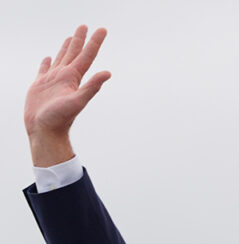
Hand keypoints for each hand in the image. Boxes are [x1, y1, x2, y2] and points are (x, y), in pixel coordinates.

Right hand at [24, 26, 110, 166]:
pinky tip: (48, 57)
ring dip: (66, 48)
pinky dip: (46, 62)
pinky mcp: (40, 85)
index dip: (95, 42)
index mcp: (74, 77)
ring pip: (60, 58)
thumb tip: (108, 73)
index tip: (102, 29)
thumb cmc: (60, 119)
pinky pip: (43, 69)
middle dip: (80, 39)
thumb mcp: (78, 101)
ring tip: (70, 37)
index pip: (87, 55)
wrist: (44, 131)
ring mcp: (52, 80)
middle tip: (85, 26)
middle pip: (74, 53)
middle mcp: (65, 76)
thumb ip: (92, 87)